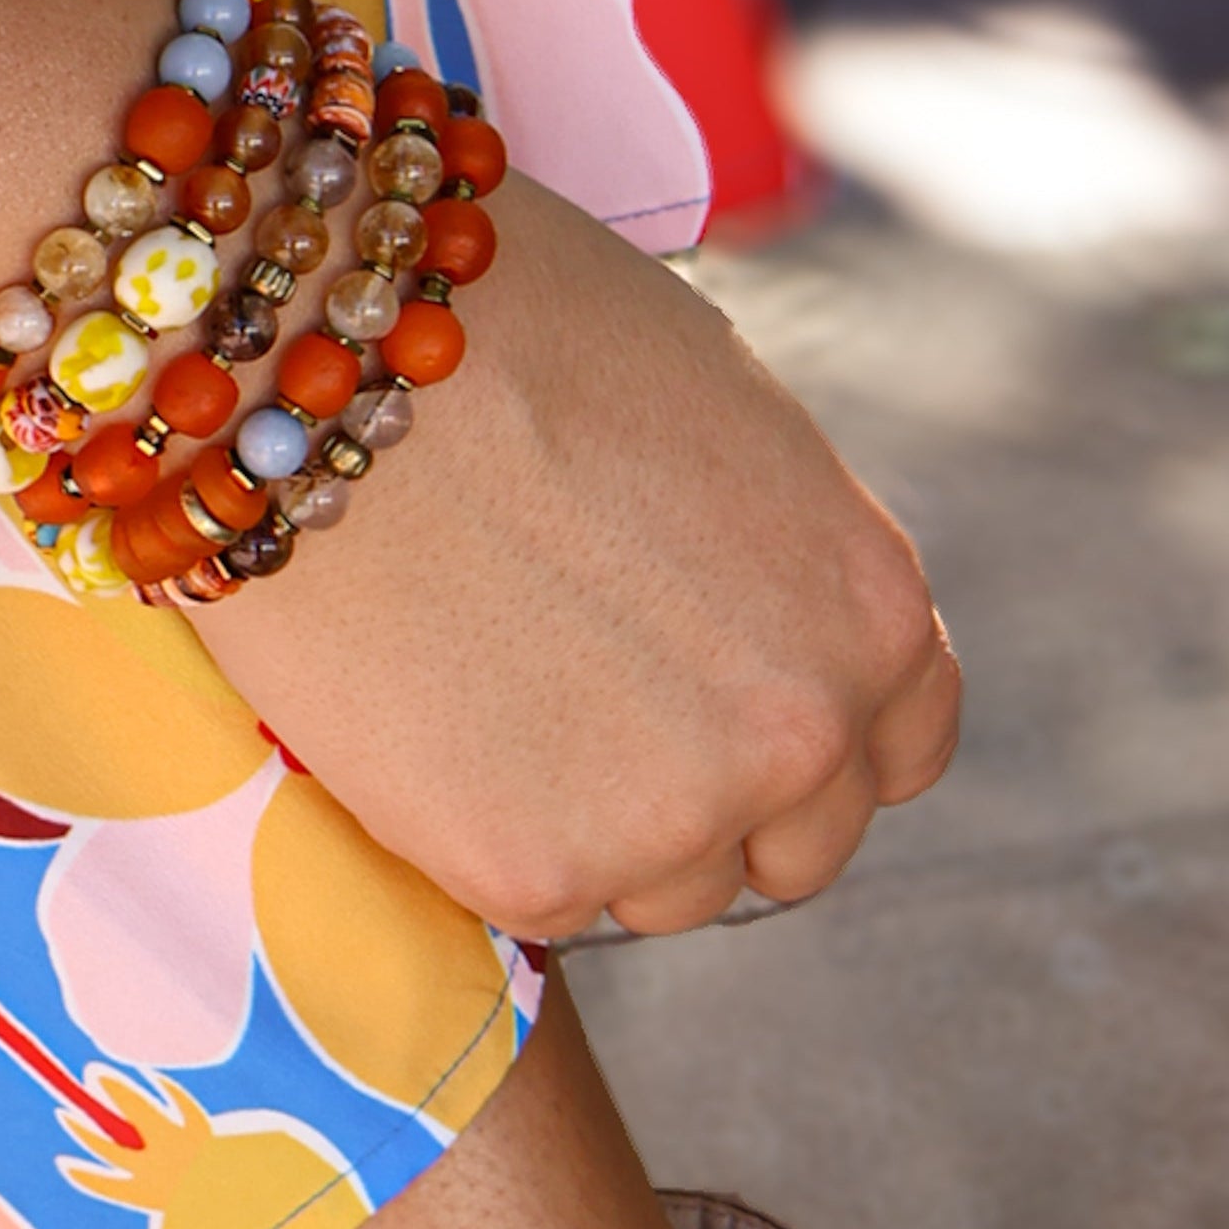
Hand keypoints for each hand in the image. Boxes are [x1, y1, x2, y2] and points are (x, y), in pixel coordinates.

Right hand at [196, 187, 959, 936]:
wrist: (324, 356)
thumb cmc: (515, 333)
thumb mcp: (723, 423)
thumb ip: (773, 561)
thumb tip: (750, 627)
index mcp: (870, 612)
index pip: (904, 749)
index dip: (825, 740)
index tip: (745, 723)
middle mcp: (804, 735)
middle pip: (799, 849)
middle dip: (720, 802)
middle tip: (600, 722)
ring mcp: (674, 819)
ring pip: (665, 889)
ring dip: (602, 827)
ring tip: (494, 697)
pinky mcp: (532, 874)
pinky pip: (537, 896)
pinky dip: (486, 832)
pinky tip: (429, 714)